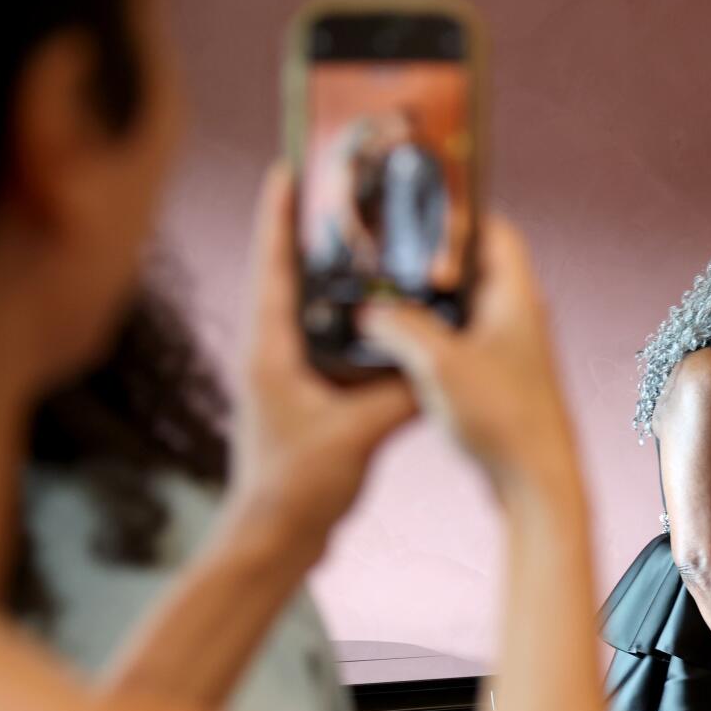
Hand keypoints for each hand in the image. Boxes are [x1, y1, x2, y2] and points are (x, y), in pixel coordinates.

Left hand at [234, 166, 418, 544]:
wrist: (272, 542)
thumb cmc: (295, 490)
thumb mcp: (355, 435)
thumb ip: (399, 394)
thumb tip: (440, 361)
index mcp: (271, 350)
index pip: (273, 265)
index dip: (280, 214)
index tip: (289, 167)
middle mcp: (271, 354)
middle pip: (289, 276)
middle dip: (311, 233)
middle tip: (340, 194)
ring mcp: (284, 378)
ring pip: (309, 312)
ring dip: (332, 279)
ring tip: (367, 245)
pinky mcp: (303, 401)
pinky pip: (328, 347)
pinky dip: (352, 325)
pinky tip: (382, 322)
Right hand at [359, 215, 579, 490]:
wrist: (537, 486)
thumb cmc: (503, 421)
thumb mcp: (439, 363)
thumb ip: (399, 325)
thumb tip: (368, 310)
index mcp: (517, 298)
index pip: (495, 231)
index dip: (457, 219)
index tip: (418, 224)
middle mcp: (520, 318)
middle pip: (475, 269)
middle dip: (431, 264)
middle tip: (388, 262)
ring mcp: (512, 352)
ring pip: (465, 310)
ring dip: (428, 306)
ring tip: (385, 304)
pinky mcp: (500, 383)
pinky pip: (463, 345)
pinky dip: (434, 340)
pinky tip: (400, 351)